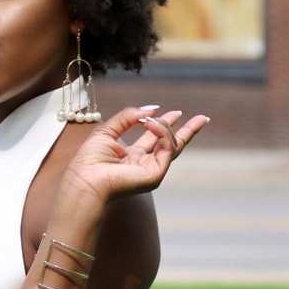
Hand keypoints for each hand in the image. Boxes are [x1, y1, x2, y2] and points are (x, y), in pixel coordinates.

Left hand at [59, 105, 207, 205]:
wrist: (86, 179)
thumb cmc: (90, 160)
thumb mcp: (109, 129)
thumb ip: (130, 116)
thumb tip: (153, 108)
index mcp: (133, 156)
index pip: (155, 139)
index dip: (166, 124)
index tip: (177, 113)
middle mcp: (145, 164)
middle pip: (174, 146)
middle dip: (188, 131)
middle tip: (203, 118)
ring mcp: (153, 170)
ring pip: (172, 144)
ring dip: (163, 125)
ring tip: (150, 120)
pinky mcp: (156, 174)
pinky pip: (168, 148)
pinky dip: (162, 132)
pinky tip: (150, 124)